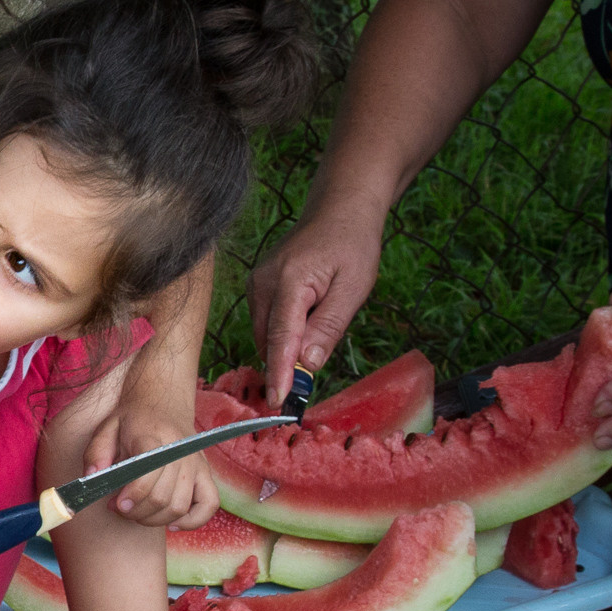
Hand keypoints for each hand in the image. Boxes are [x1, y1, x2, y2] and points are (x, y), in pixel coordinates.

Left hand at [83, 405, 220, 529]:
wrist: (163, 403)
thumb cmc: (131, 421)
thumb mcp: (107, 429)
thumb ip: (96, 452)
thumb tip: (92, 477)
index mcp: (153, 438)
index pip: (147, 475)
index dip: (131, 496)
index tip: (116, 504)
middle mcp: (180, 452)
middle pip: (162, 497)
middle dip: (136, 512)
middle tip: (120, 507)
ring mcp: (196, 464)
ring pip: (179, 506)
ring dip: (155, 519)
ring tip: (137, 512)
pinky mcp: (206, 473)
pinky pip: (209, 506)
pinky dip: (192, 521)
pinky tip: (170, 523)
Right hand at [250, 211, 384, 380]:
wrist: (338, 208)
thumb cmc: (352, 244)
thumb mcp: (354, 287)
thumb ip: (329, 326)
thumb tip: (308, 364)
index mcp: (290, 281)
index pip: (281, 337)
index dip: (279, 372)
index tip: (278, 401)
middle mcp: (264, 282)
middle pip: (268, 339)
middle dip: (283, 365)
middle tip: (305, 389)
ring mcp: (256, 282)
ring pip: (264, 333)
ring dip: (284, 348)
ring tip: (315, 338)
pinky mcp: (257, 285)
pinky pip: (265, 321)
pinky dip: (282, 334)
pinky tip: (305, 326)